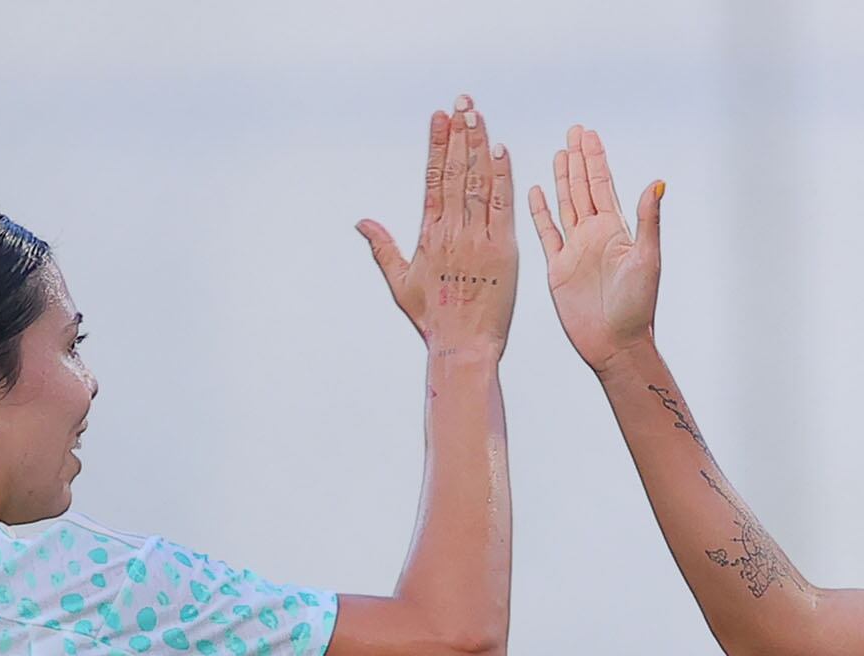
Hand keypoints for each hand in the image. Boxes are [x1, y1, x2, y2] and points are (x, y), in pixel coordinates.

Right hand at [360, 100, 518, 357]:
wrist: (463, 347)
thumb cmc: (432, 319)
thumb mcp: (400, 282)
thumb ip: (382, 248)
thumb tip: (361, 221)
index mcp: (428, 235)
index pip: (432, 179)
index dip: (437, 145)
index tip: (439, 117)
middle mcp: (452, 231)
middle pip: (455, 172)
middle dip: (459, 134)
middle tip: (463, 101)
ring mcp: (478, 239)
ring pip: (477, 182)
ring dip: (479, 145)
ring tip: (478, 115)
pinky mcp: (503, 251)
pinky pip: (502, 206)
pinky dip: (502, 177)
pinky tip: (502, 150)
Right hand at [531, 123, 663, 368]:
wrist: (616, 343)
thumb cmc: (637, 307)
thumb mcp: (646, 258)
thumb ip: (648, 219)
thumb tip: (658, 182)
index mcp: (615, 230)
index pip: (602, 185)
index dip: (595, 158)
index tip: (589, 134)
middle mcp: (594, 235)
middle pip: (583, 187)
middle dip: (578, 159)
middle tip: (574, 130)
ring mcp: (575, 249)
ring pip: (565, 204)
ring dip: (561, 179)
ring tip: (559, 153)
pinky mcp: (558, 267)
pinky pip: (546, 233)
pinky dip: (539, 212)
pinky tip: (536, 192)